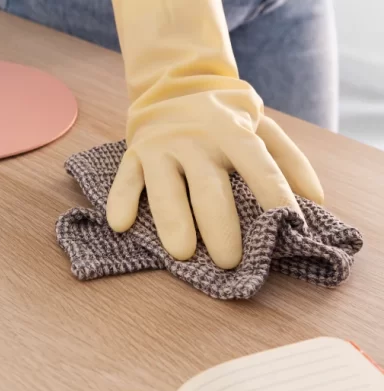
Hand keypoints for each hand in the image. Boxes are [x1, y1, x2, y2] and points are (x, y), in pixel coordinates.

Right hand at [106, 83, 323, 268]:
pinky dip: (122, 200)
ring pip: (165, 187)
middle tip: (229, 261)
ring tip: (182, 253)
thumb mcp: (262, 125)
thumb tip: (316, 200)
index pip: (256, 163)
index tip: (288, 223)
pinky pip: (126, 179)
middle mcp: (195, 139)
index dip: (273, 192)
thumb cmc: (224, 115)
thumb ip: (290, 159)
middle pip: (208, 187)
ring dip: (172, 220)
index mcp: (232, 130)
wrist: (174, 81)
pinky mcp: (134, 154)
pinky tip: (122, 224)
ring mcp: (161, 146)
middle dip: (219, 225)